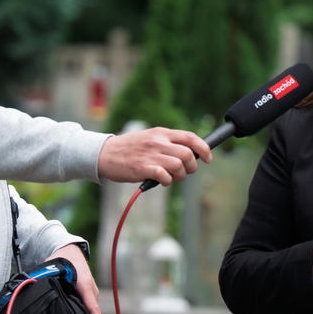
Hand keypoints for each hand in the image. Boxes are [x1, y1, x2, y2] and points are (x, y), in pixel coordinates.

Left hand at [49, 243, 105, 313]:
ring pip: (91, 311)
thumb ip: (44, 282)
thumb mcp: (51, 269)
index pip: (92, 307)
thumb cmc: (60, 260)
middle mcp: (91, 289)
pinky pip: (90, 308)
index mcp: (84, 285)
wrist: (68, 249)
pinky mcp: (89, 294)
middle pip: (93, 313)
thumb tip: (31, 294)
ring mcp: (91, 292)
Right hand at [97, 127, 211, 184]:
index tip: (208, 158)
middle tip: (184, 172)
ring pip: (179, 166)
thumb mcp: (150, 138)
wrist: (104, 153)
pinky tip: (161, 180)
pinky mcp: (142, 168)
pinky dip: (167, 180)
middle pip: (187, 154)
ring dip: (179, 176)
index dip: (203, 148)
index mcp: (161, 133)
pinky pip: (164, 175)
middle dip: (191, 167)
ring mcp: (150, 154)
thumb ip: (168, 143)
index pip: (190, 137)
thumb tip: (189, 154)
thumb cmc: (129, 148)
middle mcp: (158, 142)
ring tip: (171, 177)